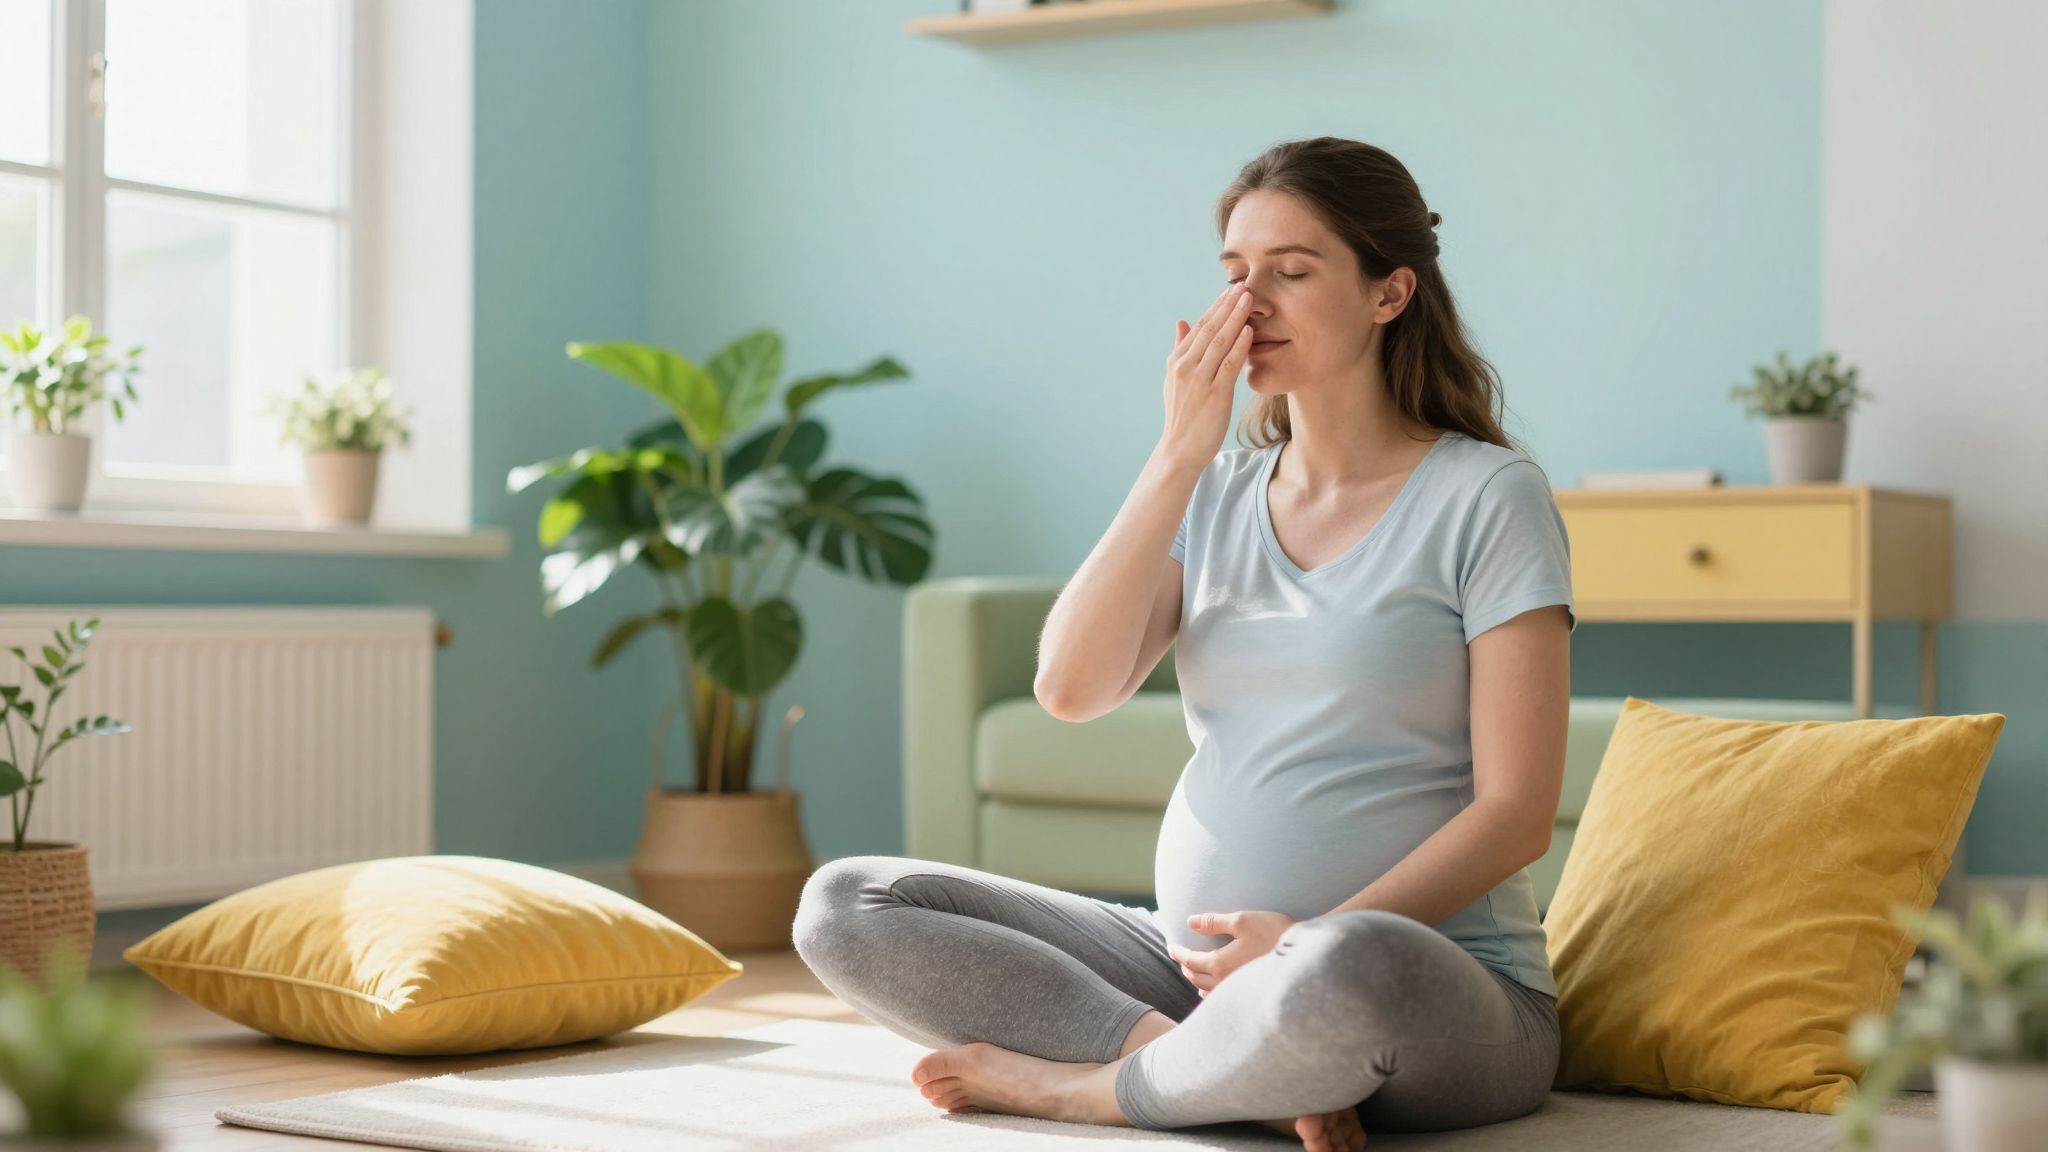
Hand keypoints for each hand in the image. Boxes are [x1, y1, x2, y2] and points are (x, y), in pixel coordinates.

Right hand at [1159, 283, 1254, 466]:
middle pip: (1210, 329)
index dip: (1216, 306)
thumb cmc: (1182, 416)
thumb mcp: (1174, 380)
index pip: (1199, 327)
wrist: (1180, 449)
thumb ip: (1180, 349)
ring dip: (1236, 317)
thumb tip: (1182, 321)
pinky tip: (1249, 330)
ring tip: (1249, 298)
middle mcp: (1185, 367)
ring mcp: (1199, 380)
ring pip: (1220, 342)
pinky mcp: (1214, 394)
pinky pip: (1229, 364)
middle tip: (1243, 285)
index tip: (1231, 289)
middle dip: (1228, 305)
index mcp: (1177, 361)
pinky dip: (1239, 345)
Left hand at [1167, 910, 1295, 997]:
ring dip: (1196, 979)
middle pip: (1195, 977)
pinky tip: (1213, 985)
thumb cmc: (1273, 932)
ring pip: (1206, 990)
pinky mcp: (1247, 995)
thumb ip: (1213, 922)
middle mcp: (1225, 983)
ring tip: (1194, 969)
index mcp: (1220, 964)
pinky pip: (1220, 997)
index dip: (1179, 953)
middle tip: (1180, 956)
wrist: (1304, 954)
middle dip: (1185, 966)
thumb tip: (1190, 922)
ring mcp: (1236, 991)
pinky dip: (1210, 989)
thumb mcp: (1242, 920)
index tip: (1172, 947)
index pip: (1191, 961)